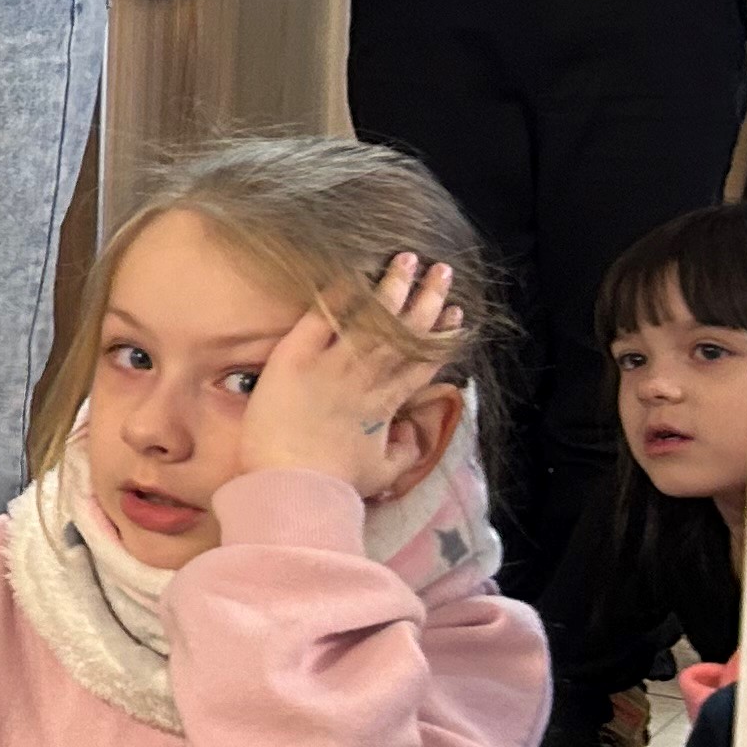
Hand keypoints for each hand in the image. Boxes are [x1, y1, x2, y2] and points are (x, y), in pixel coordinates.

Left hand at [237, 248, 464, 496]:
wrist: (292, 487)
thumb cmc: (334, 485)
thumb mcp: (382, 473)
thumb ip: (404, 451)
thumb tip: (415, 435)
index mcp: (386, 404)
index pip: (421, 361)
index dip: (441, 335)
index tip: (454, 314)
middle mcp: (365, 378)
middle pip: (405, 331)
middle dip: (426, 298)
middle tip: (443, 271)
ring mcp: (331, 365)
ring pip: (371, 317)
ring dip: (392, 286)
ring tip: (408, 259)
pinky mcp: (294, 358)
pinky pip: (320, 318)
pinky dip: (338, 294)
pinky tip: (353, 272)